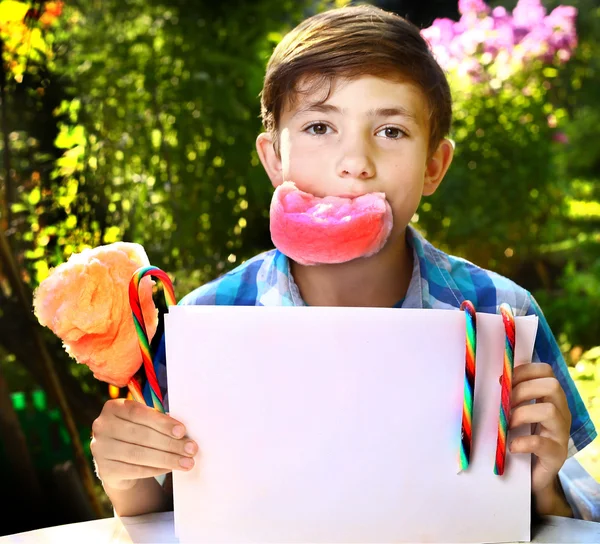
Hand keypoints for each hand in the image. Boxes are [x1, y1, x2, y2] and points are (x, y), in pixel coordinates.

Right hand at [90, 399, 197, 490]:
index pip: (139, 413)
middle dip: (170, 443)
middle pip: (141, 435)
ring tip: (187, 462)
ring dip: (167, 459)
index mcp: (113, 407)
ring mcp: (101, 449)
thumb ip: (158, 420)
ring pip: (139, 454)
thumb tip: (183, 432)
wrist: (118, 459)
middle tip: (191, 449)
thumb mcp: (144, 420)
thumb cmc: (138, 431)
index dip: (162, 422)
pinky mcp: (105, 469)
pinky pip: (135, 470)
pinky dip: (156, 469)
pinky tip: (171, 468)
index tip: (182, 431)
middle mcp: (102, 427)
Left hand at [509, 363, 570, 495]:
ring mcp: (561, 434)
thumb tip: (495, 380)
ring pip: (550, 411)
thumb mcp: (517, 413)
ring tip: (507, 425)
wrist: (532, 475)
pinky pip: (542, 443)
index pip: (546, 371)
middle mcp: (561, 412)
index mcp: (551, 398)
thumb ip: (511, 396)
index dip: (524, 371)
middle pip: (552, 386)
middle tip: (505, 404)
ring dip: (521, 414)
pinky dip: (523, 442)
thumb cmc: (521, 437)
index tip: (504, 381)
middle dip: (523, 390)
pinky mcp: (557, 455)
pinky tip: (511, 446)